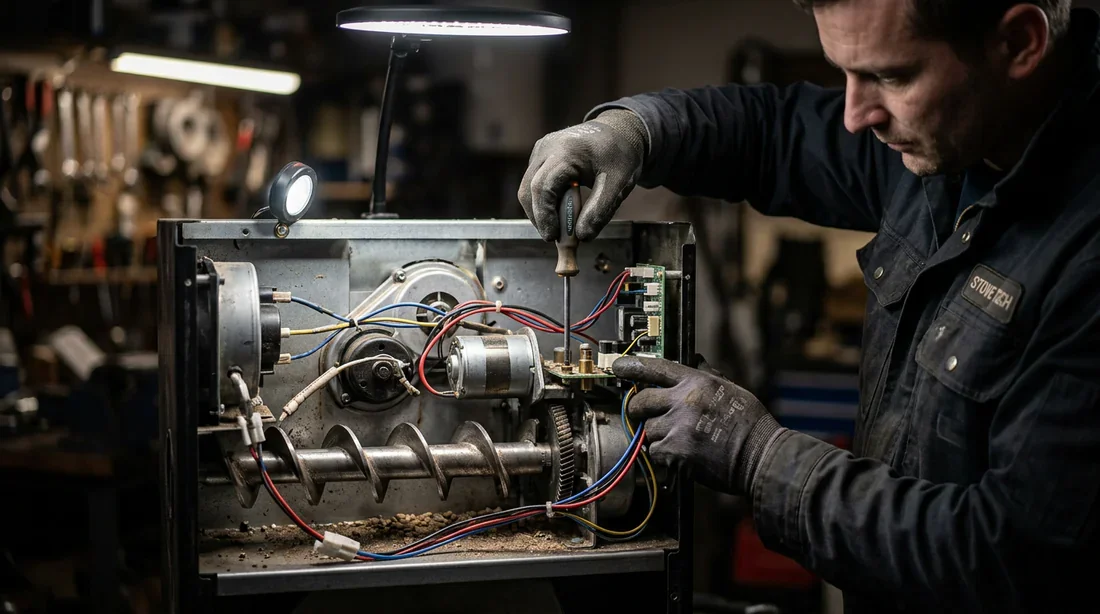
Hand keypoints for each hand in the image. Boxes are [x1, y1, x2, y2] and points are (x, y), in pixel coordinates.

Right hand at [517, 109, 646, 241]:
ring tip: (564, 224)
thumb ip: (600, 210)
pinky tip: (563, 208)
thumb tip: (582, 236)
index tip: (553, 237)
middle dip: (541, 217)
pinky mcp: (540, 156)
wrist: (618, 131)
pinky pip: (534, 183)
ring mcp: (540, 151)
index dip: (545, 216)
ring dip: (542, 210)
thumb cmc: (620, 154)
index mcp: (566, 151)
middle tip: (557, 237)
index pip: (543, 187)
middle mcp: (547, 148)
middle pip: (529, 189)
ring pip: (528, 188)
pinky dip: (545, 201)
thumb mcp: (619, 184)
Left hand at [612, 355, 784, 494]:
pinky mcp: (675, 451)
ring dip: (656, 435)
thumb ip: (706, 375)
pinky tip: (682, 454)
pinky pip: (654, 451)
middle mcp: (683, 401)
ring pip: (647, 430)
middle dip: (638, 409)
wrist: (759, 455)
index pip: (655, 367)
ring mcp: (677, 427)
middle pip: (640, 401)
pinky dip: (663, 455)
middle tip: (646, 415)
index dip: (632, 366)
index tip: (617, 367)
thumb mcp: (730, 388)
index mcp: (697, 382)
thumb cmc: (749, 423)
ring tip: (680, 439)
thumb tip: (694, 360)